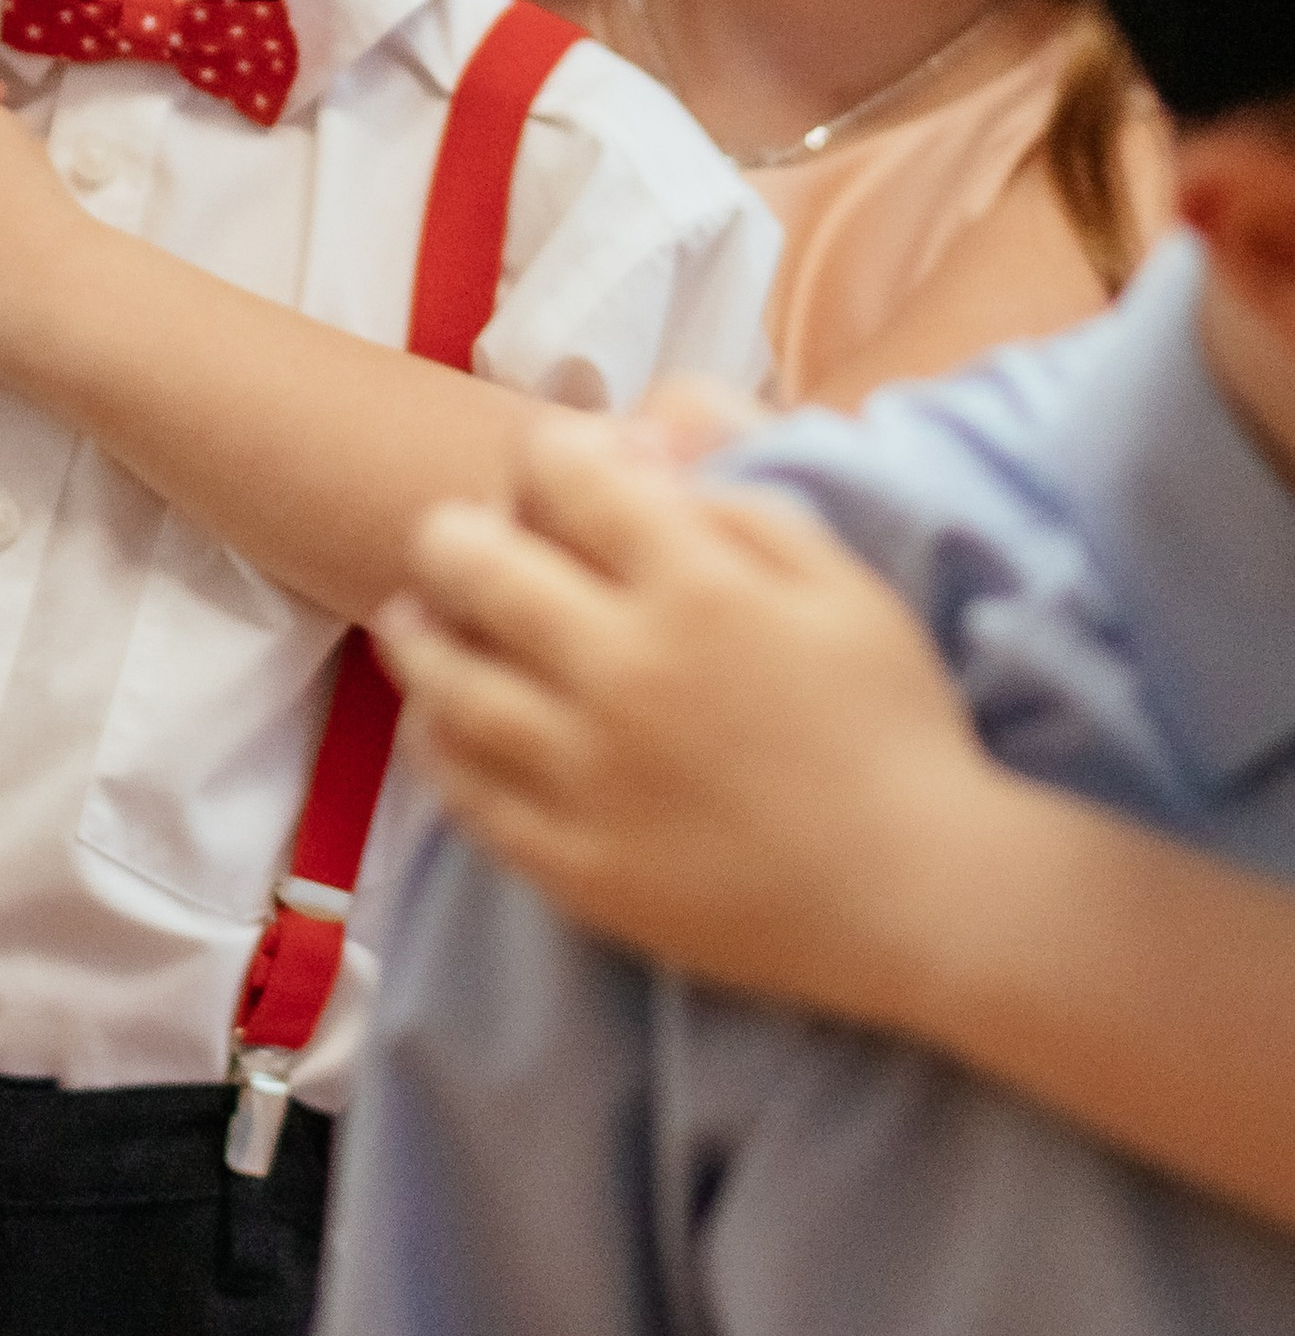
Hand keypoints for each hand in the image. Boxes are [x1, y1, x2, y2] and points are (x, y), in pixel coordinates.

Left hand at [376, 419, 983, 1021]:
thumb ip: (737, 489)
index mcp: (694, 586)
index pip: (564, 476)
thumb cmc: (891, 721)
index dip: (548, 455)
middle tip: (459, 539)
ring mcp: (588, 775)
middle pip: (474, 567)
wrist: (921, 898)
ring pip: (449, 683)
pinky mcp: (574, 865)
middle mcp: (622, 670)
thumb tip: (639, 437)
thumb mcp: (839, 574)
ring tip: (413, 618)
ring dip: (418, 637)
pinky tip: (441, 720)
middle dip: (455, 534)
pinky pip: (468, 795)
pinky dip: (438, 746)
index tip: (553, 470)